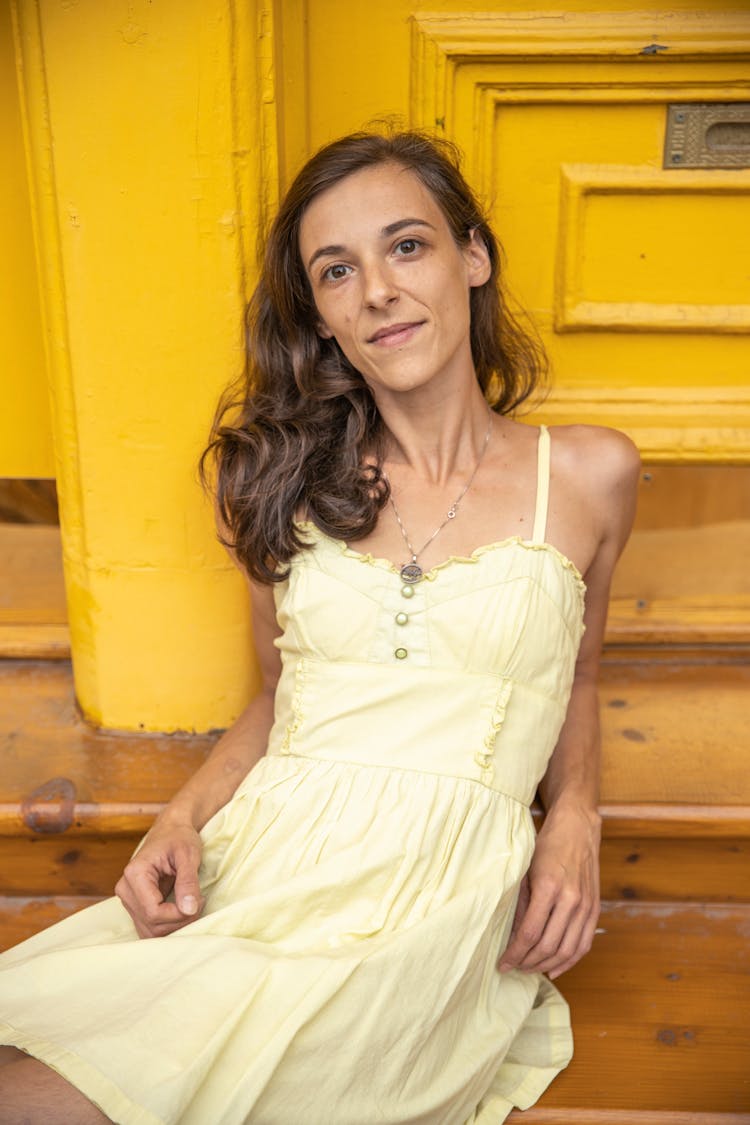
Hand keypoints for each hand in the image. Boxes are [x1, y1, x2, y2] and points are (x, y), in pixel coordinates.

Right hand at [115, 819, 204, 938]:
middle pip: (151, 925)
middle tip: (199, 902)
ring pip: (150, 932)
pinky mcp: (136, 906)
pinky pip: (150, 928)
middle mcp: (125, 890)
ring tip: (191, 905)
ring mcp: (128, 900)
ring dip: (175, 926)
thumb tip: (189, 909)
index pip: (153, 912)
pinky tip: (182, 910)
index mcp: (134, 874)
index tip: (199, 900)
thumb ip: (188, 881)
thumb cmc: (179, 838)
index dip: (178, 914)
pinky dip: (169, 926)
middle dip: (179, 920)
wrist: (171, 831)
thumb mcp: (188, 855)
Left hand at [498, 802, 600, 979]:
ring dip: (546, 965)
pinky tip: (554, 968)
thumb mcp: (526, 869)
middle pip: (548, 946)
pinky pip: (584, 944)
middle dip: (528, 962)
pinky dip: (569, 961)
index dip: (514, 953)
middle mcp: (571, 899)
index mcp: (549, 887)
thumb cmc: (547, 846)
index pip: (529, 933)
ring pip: (567, 951)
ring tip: (529, 968)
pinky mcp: (595, 909)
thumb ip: (520, 903)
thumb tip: (510, 936)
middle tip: (513, 967)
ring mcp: (586, 906)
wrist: (577, 828)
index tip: (502, 963)